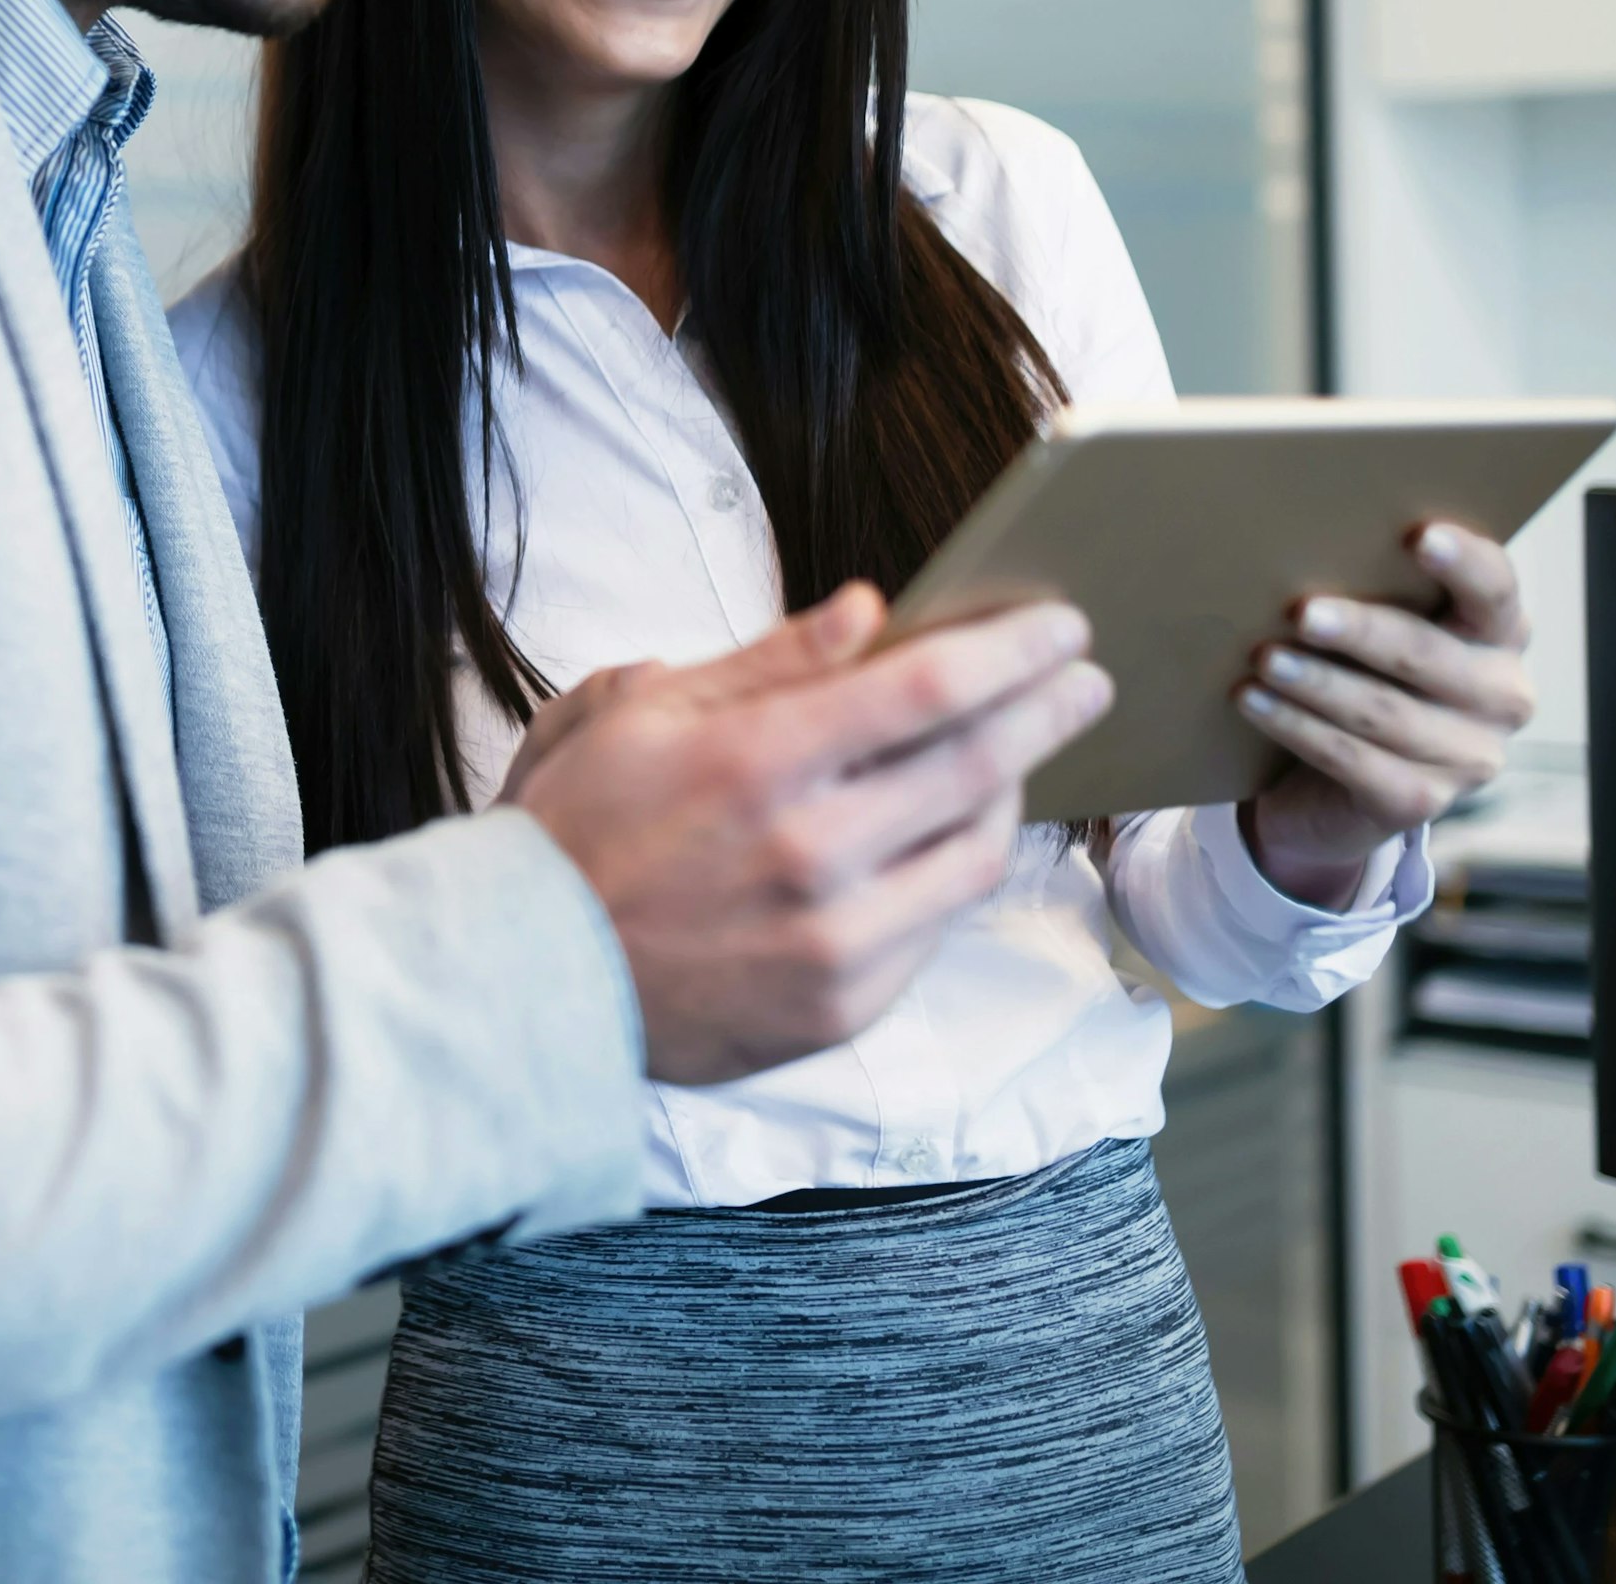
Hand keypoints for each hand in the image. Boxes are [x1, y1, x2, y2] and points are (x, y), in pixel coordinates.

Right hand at [503, 584, 1111, 1085]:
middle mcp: (807, 855)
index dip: (1009, 650)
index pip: (926, 690)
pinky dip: (954, 867)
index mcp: (753, 763)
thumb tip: (869, 610)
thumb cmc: (577, 829)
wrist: (530, 977)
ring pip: (976, 853)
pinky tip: (948, 834)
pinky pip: (936, 925)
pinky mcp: (843, 1006)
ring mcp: (833, 941)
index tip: (1057, 625)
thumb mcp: (640, 713)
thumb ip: (767, 663)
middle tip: (1084, 677)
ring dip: (1012, 790)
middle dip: (1047, 708)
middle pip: (976, 765)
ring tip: (1016, 752)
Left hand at [1237, 523, 1531, 908]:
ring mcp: (1468, 757)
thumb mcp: (1378, 626)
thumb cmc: (1361, 670)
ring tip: (1262, 658)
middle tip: (1302, 611)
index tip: (1419, 535)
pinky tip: (1254, 701)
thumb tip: (1297, 538)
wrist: (1339, 780)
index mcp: (1500, 633)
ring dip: (1317, 683)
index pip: (1495, 589)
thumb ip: (1371, 585)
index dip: (1463, 562)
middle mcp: (1502, 695)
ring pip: (1384, 712)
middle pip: (1429, 654)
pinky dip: (1298, 728)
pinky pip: (1354, 761)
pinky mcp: (1420, 801)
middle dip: (1362, 632)